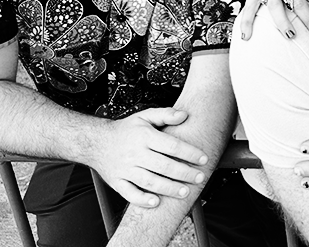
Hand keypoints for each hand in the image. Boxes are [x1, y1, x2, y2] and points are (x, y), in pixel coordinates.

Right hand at [86, 108, 208, 207]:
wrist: (96, 142)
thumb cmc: (126, 129)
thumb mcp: (144, 116)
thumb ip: (165, 114)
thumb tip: (185, 115)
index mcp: (144, 137)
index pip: (171, 145)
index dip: (189, 152)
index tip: (203, 159)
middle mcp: (135, 153)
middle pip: (163, 165)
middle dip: (184, 173)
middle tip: (200, 177)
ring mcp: (125, 169)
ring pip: (149, 181)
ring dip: (168, 188)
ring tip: (185, 192)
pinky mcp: (116, 182)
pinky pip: (129, 193)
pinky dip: (142, 200)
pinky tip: (156, 202)